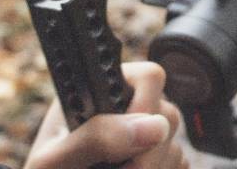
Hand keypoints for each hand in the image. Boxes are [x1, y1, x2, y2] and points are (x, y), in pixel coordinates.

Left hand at [23, 62, 186, 168]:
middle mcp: (128, 106)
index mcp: (101, 90)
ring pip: (175, 145)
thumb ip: (96, 138)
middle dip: (148, 152)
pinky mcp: (158, 157)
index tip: (128, 145)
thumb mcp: (56, 159)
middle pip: (167, 114)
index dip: (146, 107)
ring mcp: (146, 132)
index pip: (148, 77)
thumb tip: (152, 127)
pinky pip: (180, 163)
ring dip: (154, 167)